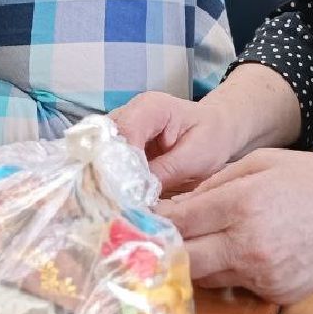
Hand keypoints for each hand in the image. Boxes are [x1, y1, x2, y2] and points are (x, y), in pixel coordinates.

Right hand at [111, 92, 237, 193]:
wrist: (214, 131)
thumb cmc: (210, 138)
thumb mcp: (196, 157)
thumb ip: (166, 172)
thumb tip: (136, 193)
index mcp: (150, 107)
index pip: (125, 131)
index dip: (122, 162)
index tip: (128, 193)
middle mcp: (127, 113)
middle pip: (103, 142)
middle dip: (107, 173)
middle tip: (117, 204)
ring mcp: (118, 130)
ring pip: (98, 153)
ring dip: (104, 179)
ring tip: (115, 205)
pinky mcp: (116, 146)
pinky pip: (103, 163)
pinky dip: (107, 182)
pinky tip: (115, 201)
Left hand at [156, 149, 312, 304]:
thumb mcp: (264, 161)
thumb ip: (217, 180)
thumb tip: (181, 200)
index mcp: (242, 203)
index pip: (179, 220)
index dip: (153, 219)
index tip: (138, 216)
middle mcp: (247, 244)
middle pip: (183, 257)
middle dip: (165, 246)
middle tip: (156, 235)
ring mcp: (260, 274)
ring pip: (204, 275)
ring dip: (196, 258)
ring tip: (203, 239)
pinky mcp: (272, 293)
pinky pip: (234, 284)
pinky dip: (228, 269)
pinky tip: (241, 250)